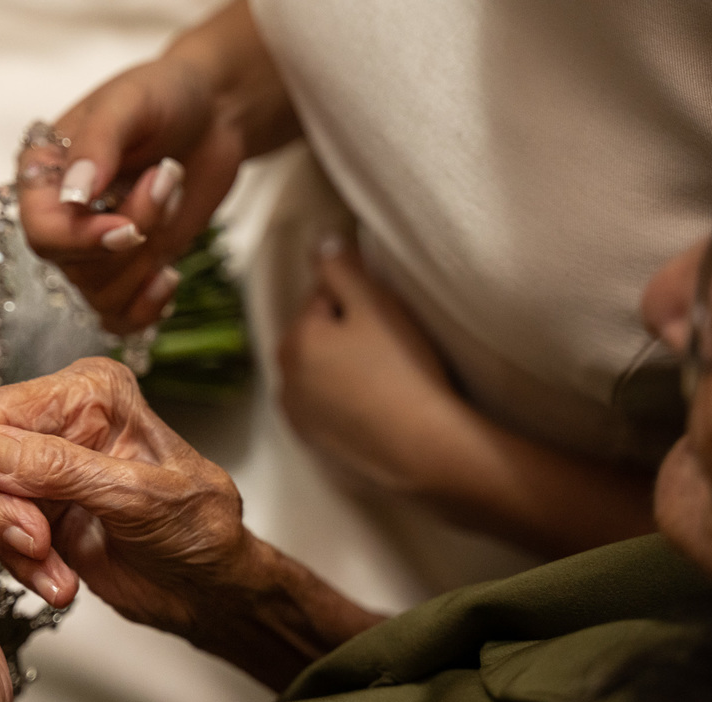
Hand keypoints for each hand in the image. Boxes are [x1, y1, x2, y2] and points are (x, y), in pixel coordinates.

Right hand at [0, 358, 251, 636]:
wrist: (211, 589)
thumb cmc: (202, 530)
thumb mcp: (138, 496)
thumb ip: (62, 468)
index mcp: (94, 394)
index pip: (5, 407)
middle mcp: (66, 424)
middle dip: (3, 509)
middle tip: (34, 543)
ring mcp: (49, 472)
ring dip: (17, 546)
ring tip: (55, 572)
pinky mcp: (40, 515)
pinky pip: (2, 538)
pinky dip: (25, 566)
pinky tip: (61, 583)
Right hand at [19, 0, 297, 334]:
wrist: (215, 113)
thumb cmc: (167, 95)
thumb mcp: (130, 102)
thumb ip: (98, 144)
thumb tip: (74, 196)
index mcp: (45, 174)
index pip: (41, 232)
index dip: (82, 239)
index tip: (128, 226)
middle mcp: (62, 216)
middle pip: (76, 267)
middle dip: (135, 232)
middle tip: (168, 175)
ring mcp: (96, 247)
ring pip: (102, 295)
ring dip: (149, 258)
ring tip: (173, 193)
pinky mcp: (131, 267)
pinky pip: (120, 318)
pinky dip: (147, 309)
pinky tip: (170, 275)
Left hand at [278, 235, 465, 491]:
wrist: (426, 448)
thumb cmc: (404, 370)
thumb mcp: (375, 304)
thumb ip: (341, 268)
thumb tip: (319, 242)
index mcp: (294, 339)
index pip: (325, 298)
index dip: (362, 303)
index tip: (389, 324)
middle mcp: (285, 379)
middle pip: (319, 337)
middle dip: (348, 336)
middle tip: (393, 352)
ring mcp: (298, 417)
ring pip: (323, 373)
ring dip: (346, 369)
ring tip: (388, 381)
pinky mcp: (316, 445)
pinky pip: (330, 408)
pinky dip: (347, 403)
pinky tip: (379, 409)